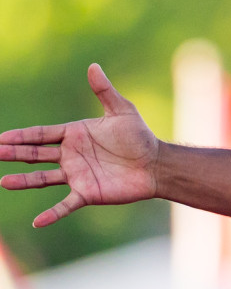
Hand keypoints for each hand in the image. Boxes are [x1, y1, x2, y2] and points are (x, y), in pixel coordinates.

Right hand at [0, 64, 160, 227]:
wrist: (157, 164)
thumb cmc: (140, 137)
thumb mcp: (122, 110)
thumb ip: (105, 91)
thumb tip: (93, 66)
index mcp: (75, 135)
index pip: (41, 135)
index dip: (21, 136)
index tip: (1, 137)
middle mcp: (71, 156)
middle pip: (36, 155)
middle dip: (14, 154)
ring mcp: (77, 175)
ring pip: (43, 179)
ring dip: (24, 181)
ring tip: (4, 182)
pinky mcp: (88, 193)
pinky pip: (65, 204)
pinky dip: (52, 213)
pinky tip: (38, 221)